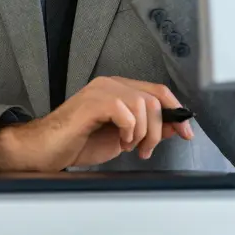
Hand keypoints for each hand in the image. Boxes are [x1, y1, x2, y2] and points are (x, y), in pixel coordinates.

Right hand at [0, 76, 193, 171]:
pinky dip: (129, 130)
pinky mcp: (91, 102)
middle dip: (158, 130)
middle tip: (145, 149)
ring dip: (143, 133)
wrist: (47, 150)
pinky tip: (119, 141)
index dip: (176, 110)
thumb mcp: (123, 138)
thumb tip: (176, 127)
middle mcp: (110, 84)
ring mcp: (100, 90)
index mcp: (118, 89)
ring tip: (129, 146)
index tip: (187, 132)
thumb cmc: (78, 143)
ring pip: (142, 104)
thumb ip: (148, 129)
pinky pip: (124, 110)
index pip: (157, 90)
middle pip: (154, 98)